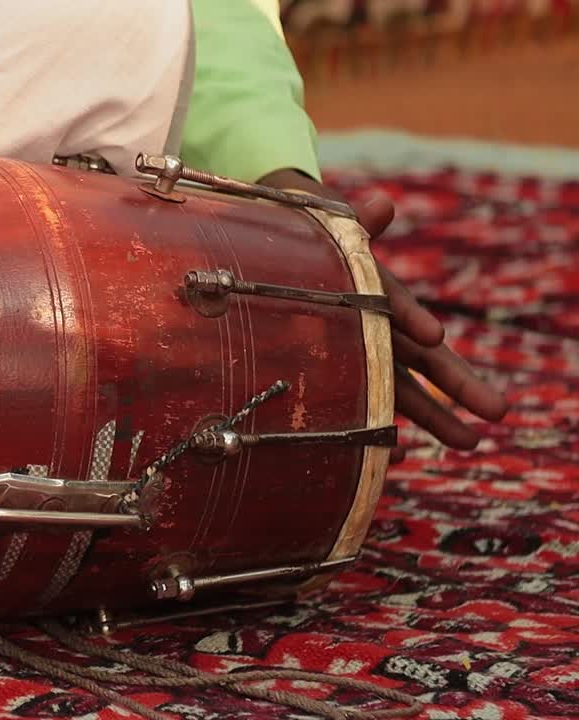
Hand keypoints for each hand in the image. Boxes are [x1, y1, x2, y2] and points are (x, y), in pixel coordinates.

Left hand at [259, 169, 508, 451]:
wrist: (288, 273)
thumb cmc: (320, 255)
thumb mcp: (337, 239)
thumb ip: (360, 226)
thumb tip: (381, 203)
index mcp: (380, 303)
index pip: (405, 313)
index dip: (414, 321)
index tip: (433, 336)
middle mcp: (382, 338)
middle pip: (426, 363)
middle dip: (459, 386)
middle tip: (500, 410)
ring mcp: (367, 365)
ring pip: (406, 394)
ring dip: (435, 418)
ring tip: (469, 443)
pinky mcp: (346, 387)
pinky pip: (365, 416)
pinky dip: (377, 438)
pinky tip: (397, 459)